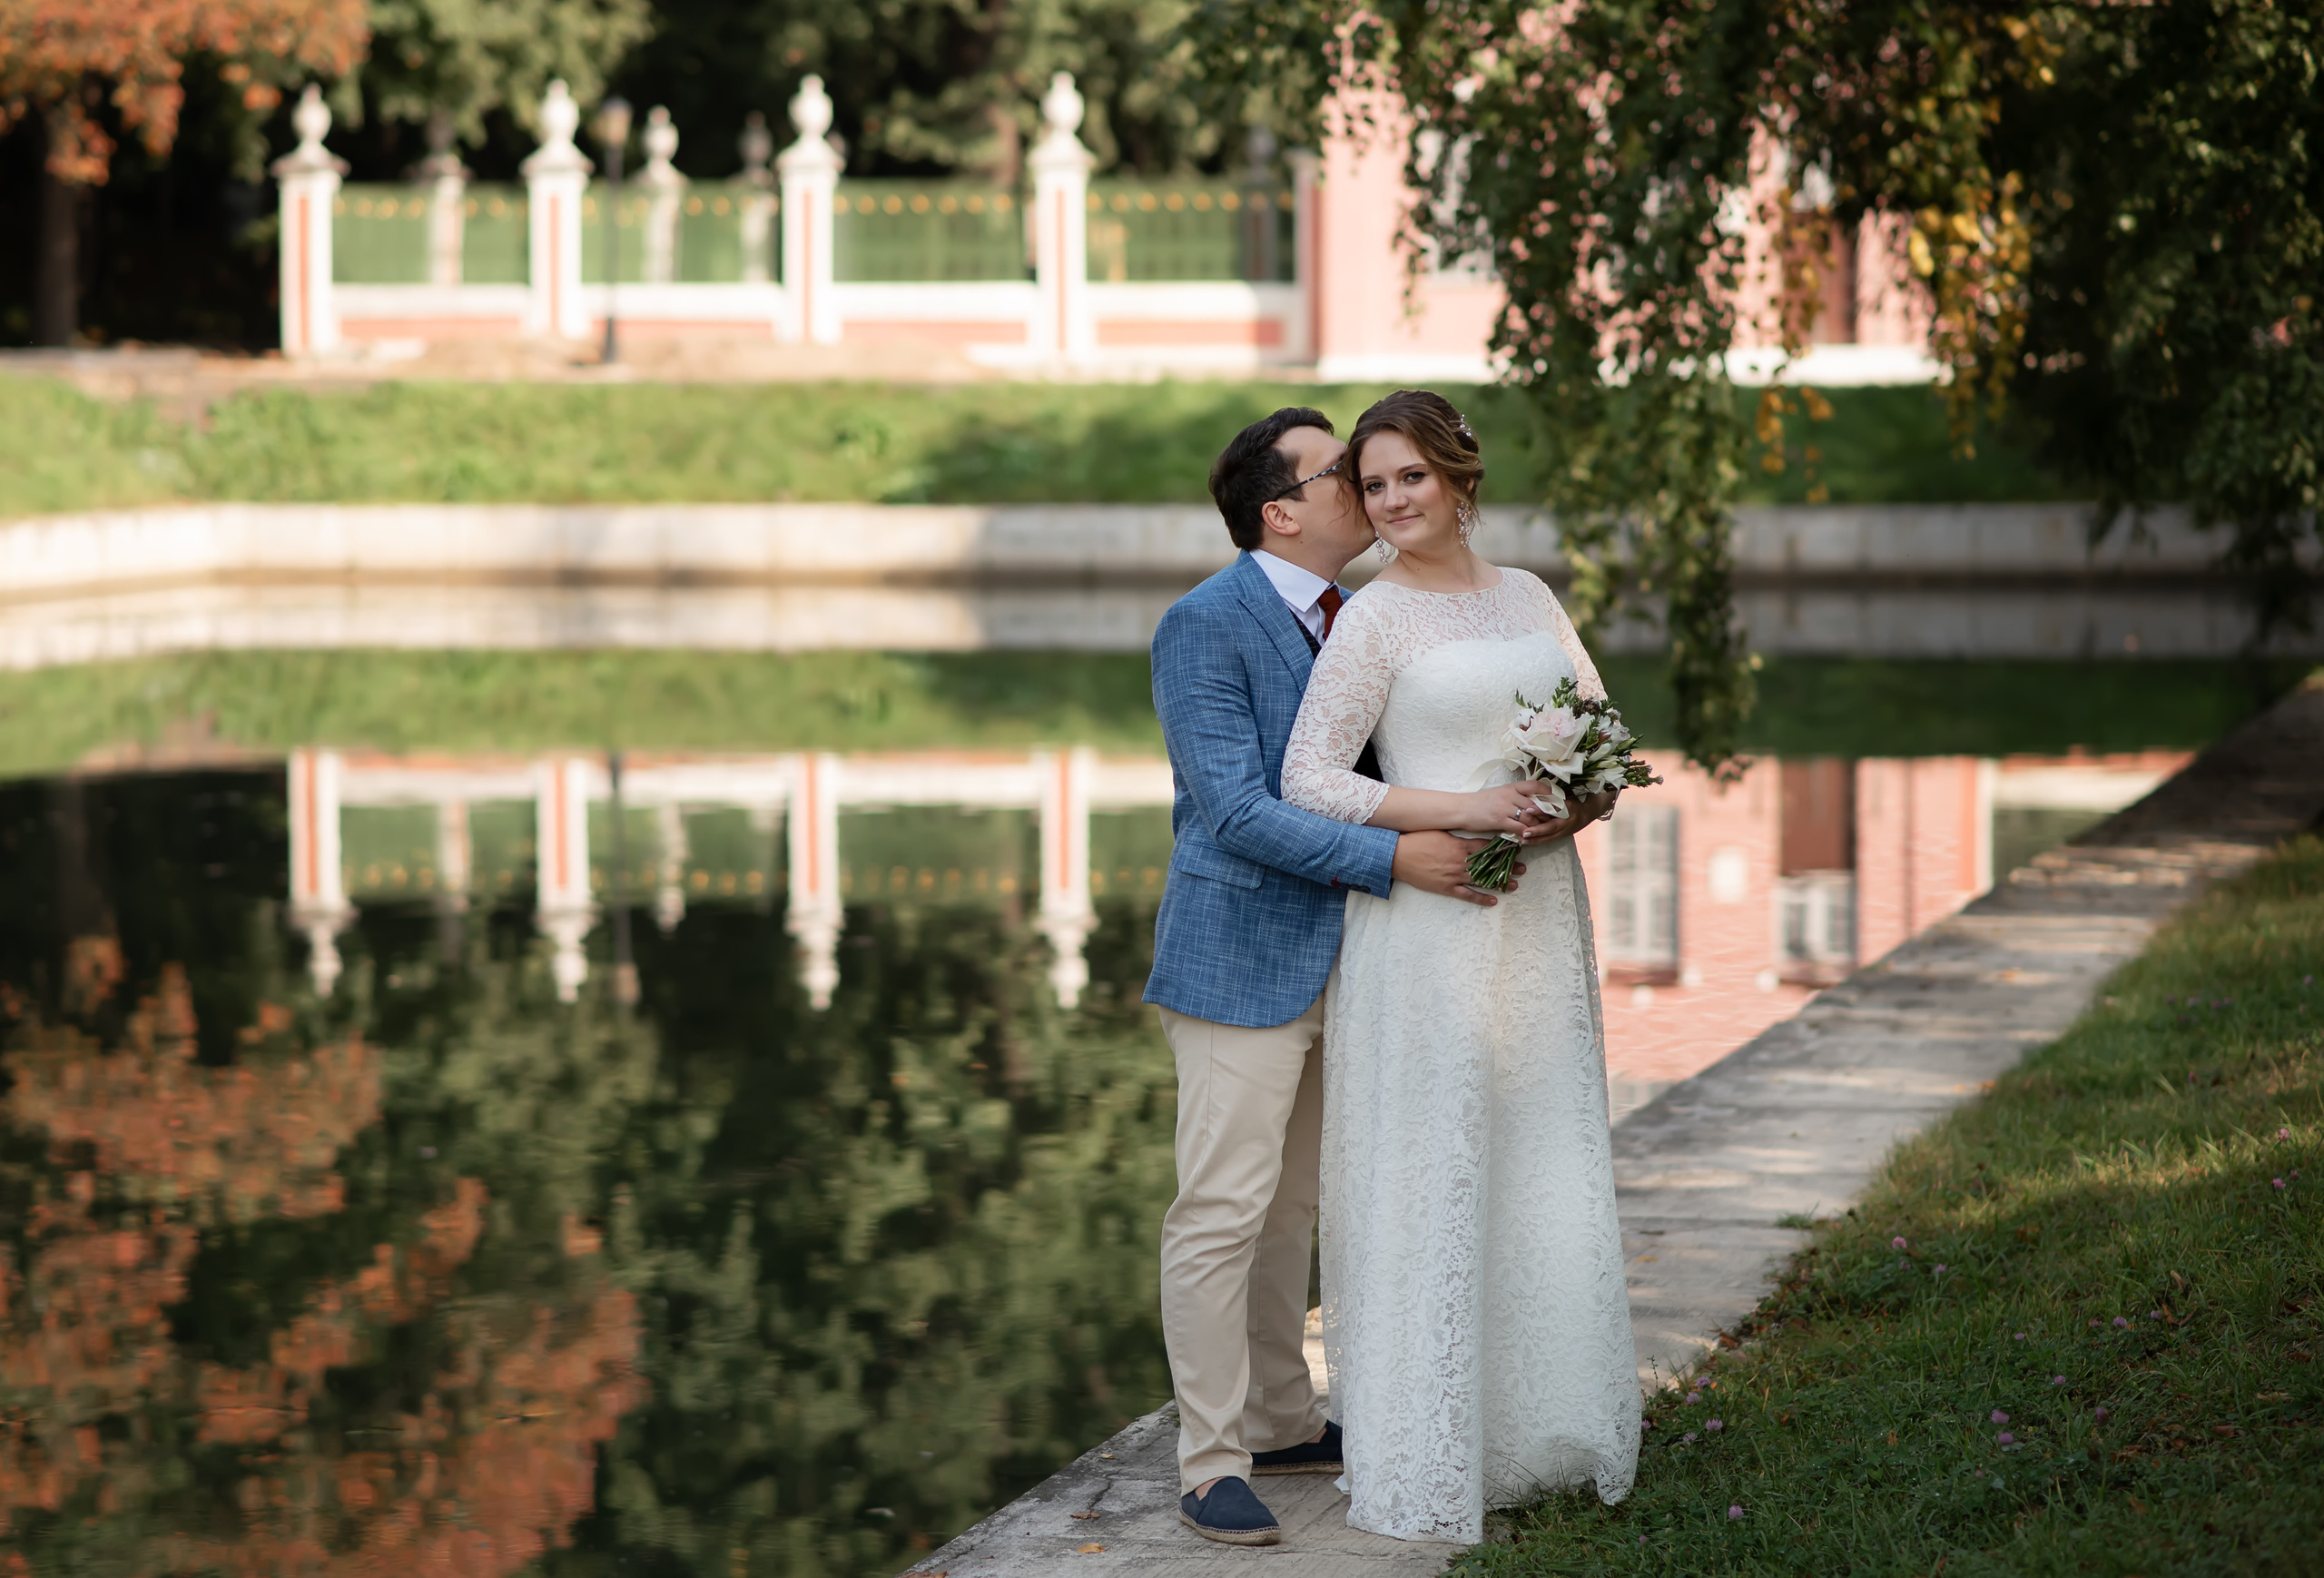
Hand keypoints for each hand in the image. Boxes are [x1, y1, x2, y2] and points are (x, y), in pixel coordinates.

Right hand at [1392, 830, 1524, 905]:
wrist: (1398, 855)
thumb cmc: (1417, 840)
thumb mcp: (1440, 833)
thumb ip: (1458, 837)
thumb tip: (1472, 837)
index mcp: (1460, 846)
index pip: (1487, 848)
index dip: (1503, 849)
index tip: (1515, 849)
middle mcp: (1461, 862)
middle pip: (1490, 866)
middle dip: (1508, 867)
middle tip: (1522, 869)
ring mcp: (1454, 877)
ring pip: (1483, 881)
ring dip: (1500, 883)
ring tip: (1514, 885)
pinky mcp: (1446, 888)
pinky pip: (1467, 895)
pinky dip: (1481, 899)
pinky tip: (1493, 901)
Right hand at [1451, 782, 1555, 837]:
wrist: (1462, 808)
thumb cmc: (1480, 802)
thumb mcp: (1498, 793)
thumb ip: (1514, 796)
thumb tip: (1530, 802)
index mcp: (1510, 787)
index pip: (1534, 785)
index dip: (1547, 792)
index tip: (1554, 799)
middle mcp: (1509, 795)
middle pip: (1535, 804)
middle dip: (1545, 814)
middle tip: (1552, 820)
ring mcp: (1505, 808)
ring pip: (1529, 817)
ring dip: (1537, 825)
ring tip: (1541, 830)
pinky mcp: (1500, 820)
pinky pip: (1519, 827)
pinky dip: (1526, 833)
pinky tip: (1528, 837)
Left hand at [1521, 787, 1618, 843]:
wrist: (1590, 810)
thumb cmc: (1574, 798)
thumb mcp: (1565, 795)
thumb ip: (1552, 796)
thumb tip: (1533, 792)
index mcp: (1569, 807)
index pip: (1553, 809)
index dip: (1541, 809)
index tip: (1528, 809)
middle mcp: (1568, 820)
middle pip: (1552, 827)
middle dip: (1537, 830)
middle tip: (1524, 832)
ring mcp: (1567, 829)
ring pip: (1550, 836)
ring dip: (1536, 839)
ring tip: (1522, 839)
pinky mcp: (1564, 835)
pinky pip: (1550, 839)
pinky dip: (1538, 841)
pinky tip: (1527, 841)